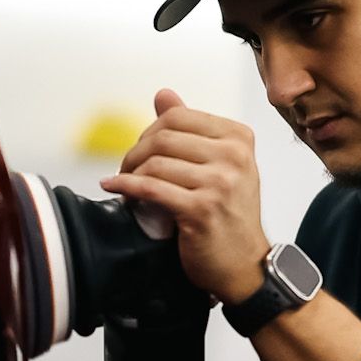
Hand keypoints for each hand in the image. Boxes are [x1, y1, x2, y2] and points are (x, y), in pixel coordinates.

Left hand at [98, 87, 269, 303]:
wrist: (245, 265)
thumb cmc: (230, 216)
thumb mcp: (219, 165)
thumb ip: (191, 129)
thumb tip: (163, 94)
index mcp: (239, 138)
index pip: (179, 116)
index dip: (150, 131)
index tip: (142, 150)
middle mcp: (234, 156)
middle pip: (163, 136)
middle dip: (136, 152)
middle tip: (128, 169)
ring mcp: (220, 182)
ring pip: (154, 162)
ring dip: (130, 173)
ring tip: (125, 184)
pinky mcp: (201, 209)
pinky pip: (150, 188)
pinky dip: (125, 187)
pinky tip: (115, 188)